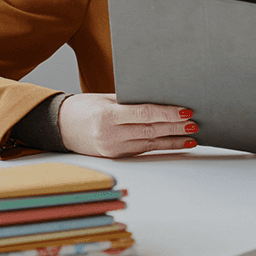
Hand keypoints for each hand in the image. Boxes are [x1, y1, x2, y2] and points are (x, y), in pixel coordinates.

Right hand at [57, 93, 196, 158]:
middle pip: (150, 130)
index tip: (186, 111)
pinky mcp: (116, 157)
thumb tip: (162, 100)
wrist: (59, 127)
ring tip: (192, 136)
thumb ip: (130, 101)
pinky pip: (143, 151)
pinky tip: (177, 144)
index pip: (145, 114)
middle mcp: (110, 134)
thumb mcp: (106, 99)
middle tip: (195, 123)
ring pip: (150, 143)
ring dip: (173, 140)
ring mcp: (113, 148)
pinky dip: (162, 147)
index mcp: (107, 115)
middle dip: (175, 127)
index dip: (168, 113)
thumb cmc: (84, 108)